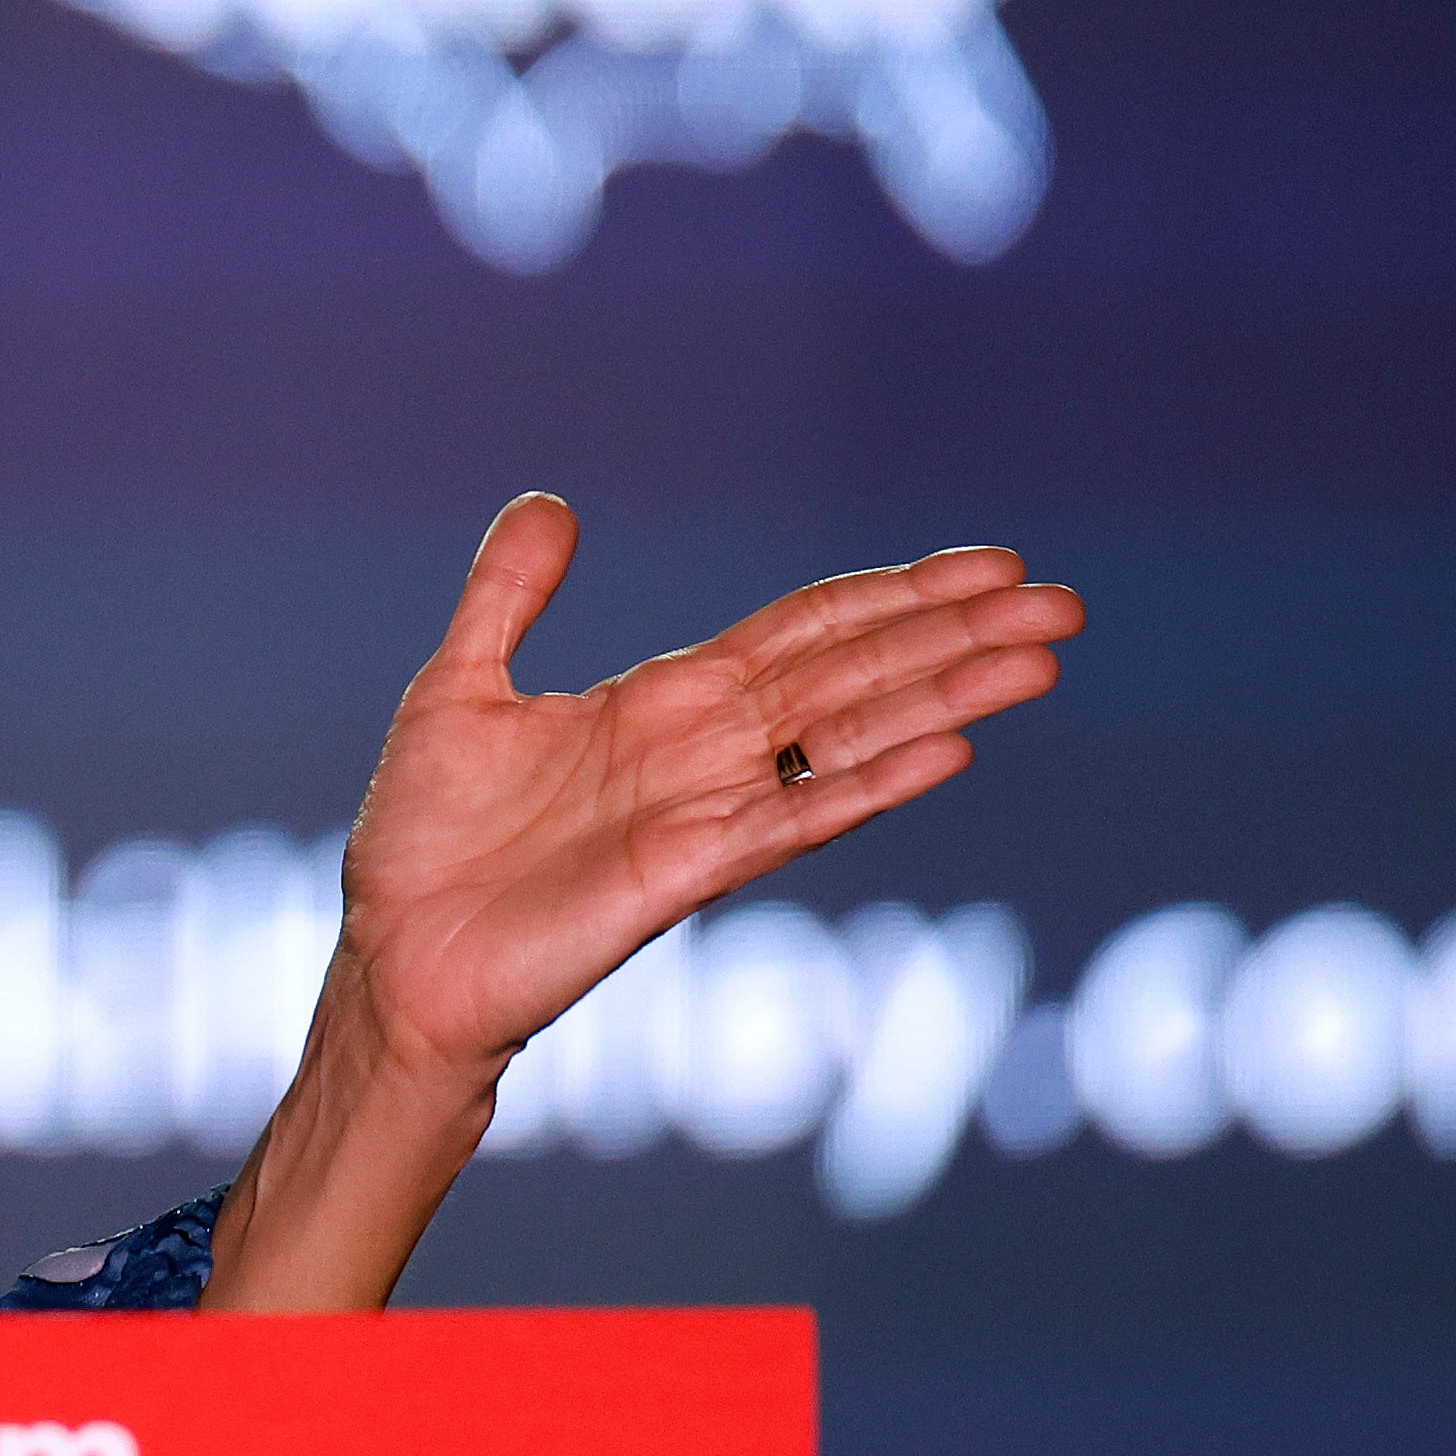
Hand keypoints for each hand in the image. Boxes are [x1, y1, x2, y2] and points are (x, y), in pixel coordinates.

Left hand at [206, 493, 1081, 1311]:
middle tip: (1061, 598)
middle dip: (955, 632)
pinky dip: (871, 783)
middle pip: (857, 673)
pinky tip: (951, 750)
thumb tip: (551, 502)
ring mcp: (707, 811)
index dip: (894, 593)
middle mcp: (706, 752)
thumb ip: (509, 597)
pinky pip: (796, 818)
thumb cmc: (425, 838)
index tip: (989, 560)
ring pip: (852, 738)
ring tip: (1040, 657)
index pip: (809, 631)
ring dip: (946, 696)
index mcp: (665, 702)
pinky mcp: (687, 872)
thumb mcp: (459, 687)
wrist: (394, 953)